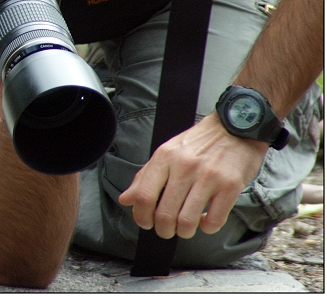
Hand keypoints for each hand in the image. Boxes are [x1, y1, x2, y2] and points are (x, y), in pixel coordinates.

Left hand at [118, 114, 267, 238]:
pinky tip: (205, 220)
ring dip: (184, 232)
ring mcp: (208, 177)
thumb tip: (125, 199)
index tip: (145, 223)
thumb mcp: (167, 152)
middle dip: (163, 230)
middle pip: (164, 213)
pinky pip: (214, 221)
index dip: (141, 216)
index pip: (143, 196)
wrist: (236, 128)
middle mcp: (184, 167)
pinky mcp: (230, 186)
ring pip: (187, 221)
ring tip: (185, 228)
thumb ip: (145, 177)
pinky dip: (207, 228)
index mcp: (164, 157)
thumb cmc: (199, 143)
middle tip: (166, 230)